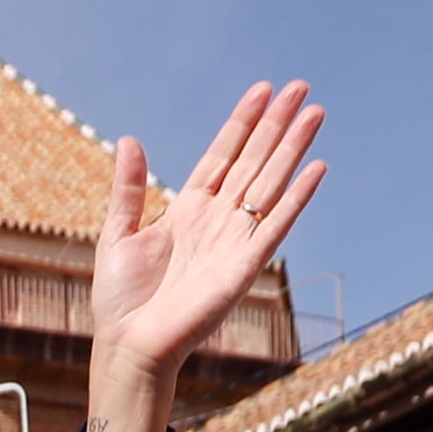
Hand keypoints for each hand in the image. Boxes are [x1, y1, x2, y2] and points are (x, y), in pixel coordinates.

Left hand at [84, 81, 327, 387]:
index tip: (263, 89)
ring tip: (315, 113)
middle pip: (254, 161)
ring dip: (292, 148)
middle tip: (301, 87)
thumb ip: (129, 188)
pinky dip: (296, 197)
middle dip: (276, 124)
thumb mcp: (117, 233)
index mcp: (188, 209)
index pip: (222, 155)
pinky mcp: (245, 265)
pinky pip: (275, 225)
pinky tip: (315, 168)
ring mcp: (234, 240)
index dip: (242, 122)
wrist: (130, 344)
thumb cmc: (121, 299)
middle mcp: (217, 219)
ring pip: (270, 183)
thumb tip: (130, 139)